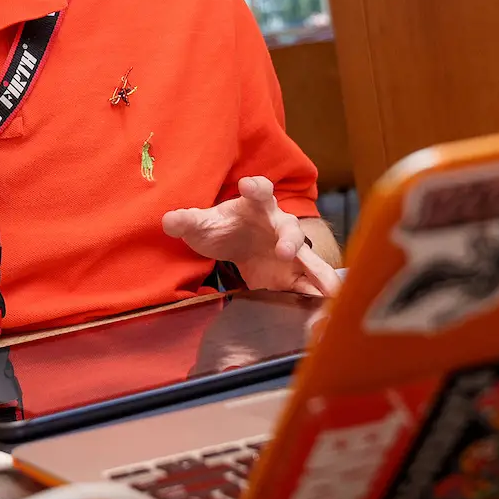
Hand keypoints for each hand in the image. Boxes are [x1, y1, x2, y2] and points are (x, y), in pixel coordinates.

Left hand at [162, 176, 341, 296]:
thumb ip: (187, 221)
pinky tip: (325, 313)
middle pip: (289, 229)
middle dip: (289, 239)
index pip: (259, 190)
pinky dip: (318, 298)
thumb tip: (169, 220)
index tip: (248, 185)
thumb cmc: (224, 227)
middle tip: (284, 251)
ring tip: (330, 290)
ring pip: (309, 260)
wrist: (238, 243)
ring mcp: (291, 252)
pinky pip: (309, 286)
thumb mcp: (202, 224)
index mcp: (256, 205)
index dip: (256, 187)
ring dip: (318, 273)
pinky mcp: (293, 275)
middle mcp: (278, 226)